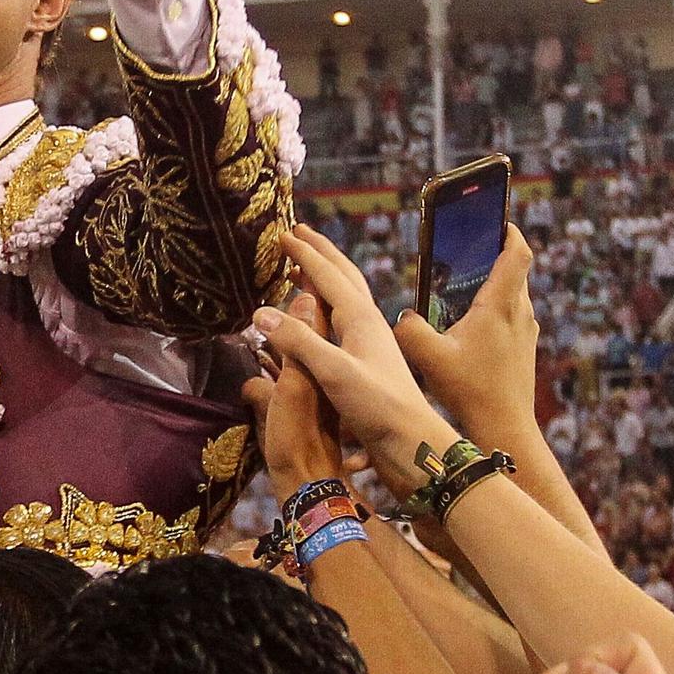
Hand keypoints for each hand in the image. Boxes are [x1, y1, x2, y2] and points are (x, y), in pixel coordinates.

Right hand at [251, 226, 459, 496]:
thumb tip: (260, 312)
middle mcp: (368, 322)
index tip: (283, 233)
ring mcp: (371, 340)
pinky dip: (328, 304)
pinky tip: (321, 317)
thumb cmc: (378, 406)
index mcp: (360, 318)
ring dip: (325, 276)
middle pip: (343, 275)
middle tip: (297, 234)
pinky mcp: (370, 359)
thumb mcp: (334, 372)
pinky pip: (345, 317)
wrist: (413, 441)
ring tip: (302, 270)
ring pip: (346, 295)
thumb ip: (299, 341)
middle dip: (320, 253)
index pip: (327, 275)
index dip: (305, 254)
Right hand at [395, 225, 538, 441]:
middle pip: (515, 271)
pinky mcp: (523, 350)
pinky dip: (494, 309)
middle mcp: (519, 314)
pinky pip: (512, 316)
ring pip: (514, 294)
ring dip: (493, 284)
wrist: (504, 427)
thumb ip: (408, 328)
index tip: (498, 219)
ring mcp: (524, 333)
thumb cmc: (469, 392)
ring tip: (463, 286)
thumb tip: (402, 315)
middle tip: (468, 249)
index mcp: (499, 306)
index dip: (509, 232)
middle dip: (494, 255)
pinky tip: (468, 325)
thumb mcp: (427, 357)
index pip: (517, 254)